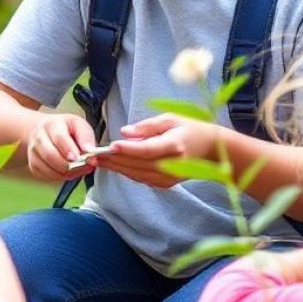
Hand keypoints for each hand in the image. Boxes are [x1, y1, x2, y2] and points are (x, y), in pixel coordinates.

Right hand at [26, 113, 98, 181]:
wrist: (45, 130)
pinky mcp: (33, 164)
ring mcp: (33, 152)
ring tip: (79, 170)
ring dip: (67, 173)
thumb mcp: (79, 125)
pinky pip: (47, 176)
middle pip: (50, 155)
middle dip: (68, 165)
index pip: (59, 138)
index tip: (78, 157)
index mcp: (52, 125)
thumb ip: (86, 137)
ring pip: (49, 169)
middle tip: (83, 167)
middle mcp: (39, 137)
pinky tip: (69, 171)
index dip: (69, 149)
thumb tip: (89, 150)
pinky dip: (60, 177)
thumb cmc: (65, 128)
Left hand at [94, 114, 219, 188]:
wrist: (211, 150)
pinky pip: (140, 178)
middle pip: (137, 164)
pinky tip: (112, 165)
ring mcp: (168, 177)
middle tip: (91, 154)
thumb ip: (148, 126)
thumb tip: (125, 132)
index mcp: (174, 146)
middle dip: (113, 159)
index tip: (110, 146)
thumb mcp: (171, 118)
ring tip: (96, 160)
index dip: (128, 149)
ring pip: (135, 174)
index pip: (147, 150)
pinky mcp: (165, 183)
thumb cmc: (190, 128)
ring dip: (115, 167)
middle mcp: (171, 165)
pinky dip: (126, 172)